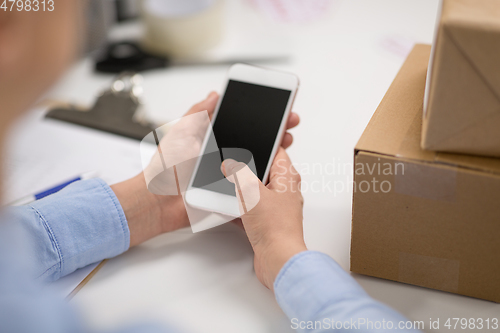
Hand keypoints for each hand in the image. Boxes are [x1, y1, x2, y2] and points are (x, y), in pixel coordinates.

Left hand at [112, 92, 300, 246]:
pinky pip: (252, 185)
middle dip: (274, 131)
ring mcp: (229, 175)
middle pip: (255, 141)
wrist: (160, 202)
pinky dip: (266, 178)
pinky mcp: (232, 193)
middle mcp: (223, 156)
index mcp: (212, 139)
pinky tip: (278, 168)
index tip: (275, 108)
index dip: (259, 117)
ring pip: (258, 162)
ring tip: (286, 141)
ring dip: (275, 153)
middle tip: (288, 123)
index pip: (242, 124)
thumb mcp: (181, 132)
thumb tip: (214, 95)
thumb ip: (198, 113)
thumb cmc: (167, 168)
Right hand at [221, 148, 306, 289]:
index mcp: (287, 177)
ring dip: (241, 191)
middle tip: (232, 165)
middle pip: (264, 171)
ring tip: (227, 188)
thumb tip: (230, 164)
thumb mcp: (251, 191)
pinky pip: (251, 210)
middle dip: (246, 169)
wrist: (278, 259)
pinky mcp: (268, 223)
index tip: (248, 141)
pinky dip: (239, 209)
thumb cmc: (274, 227)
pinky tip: (227, 210)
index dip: (262, 144)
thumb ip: (238, 173)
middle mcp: (285, 191)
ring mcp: (277, 208)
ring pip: (256, 192)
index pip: (277, 151)